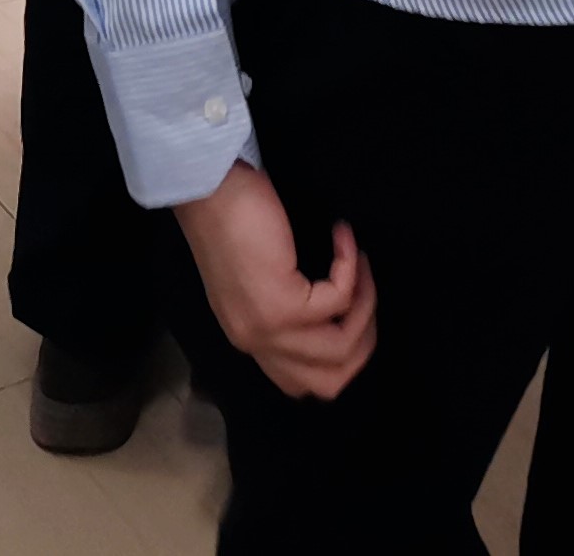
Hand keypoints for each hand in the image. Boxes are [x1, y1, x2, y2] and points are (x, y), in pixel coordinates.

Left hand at [177, 163, 376, 399]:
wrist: (208, 189)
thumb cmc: (233, 216)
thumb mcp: (255, 278)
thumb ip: (284, 309)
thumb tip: (335, 316)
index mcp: (250, 339)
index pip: (302, 384)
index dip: (342, 354)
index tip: (352, 305)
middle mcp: (256, 345)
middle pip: (330, 381)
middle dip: (363, 341)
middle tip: (366, 291)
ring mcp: (268, 330)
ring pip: (341, 348)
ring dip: (365, 304)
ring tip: (360, 264)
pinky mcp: (281, 306)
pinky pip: (339, 299)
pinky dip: (351, 267)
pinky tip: (342, 236)